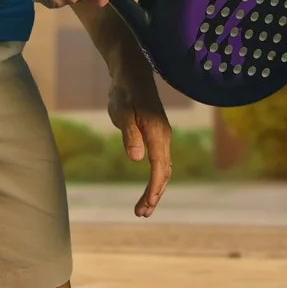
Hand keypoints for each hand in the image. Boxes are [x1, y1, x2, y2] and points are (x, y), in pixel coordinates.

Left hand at [107, 61, 172, 217]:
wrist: (131, 74)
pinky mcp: (156, 136)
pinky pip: (160, 163)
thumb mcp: (122, 111)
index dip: (152, 188)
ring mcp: (161, 137)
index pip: (159, 167)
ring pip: (163, 169)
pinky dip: (155, 179)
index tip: (145, 206)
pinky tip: (148, 190)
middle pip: (164, 173)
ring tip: (143, 209)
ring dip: (155, 190)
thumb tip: (136, 159)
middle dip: (154, 195)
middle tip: (141, 214)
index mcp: (157, 133)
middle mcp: (163, 137)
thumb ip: (129, 134)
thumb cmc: (124, 92)